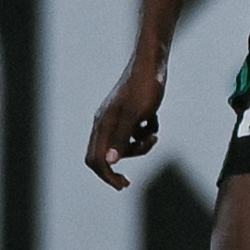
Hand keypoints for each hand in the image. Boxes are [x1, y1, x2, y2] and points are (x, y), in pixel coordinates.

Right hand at [85, 62, 165, 190]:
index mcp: (103, 124)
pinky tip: (152, 119)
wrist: (153, 64)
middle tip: (130, 179)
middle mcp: (105, 122)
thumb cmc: (145, 88)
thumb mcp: (136, 115)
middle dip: (125, 161)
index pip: (95, 159)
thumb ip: (121, 138)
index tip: (122, 185)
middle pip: (106, 156)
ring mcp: (117, 118)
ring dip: (140, 145)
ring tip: (153, 135)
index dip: (107, 176)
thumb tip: (110, 162)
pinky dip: (145, 132)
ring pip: (124, 145)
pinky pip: (134, 133)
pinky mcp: (129, 113)